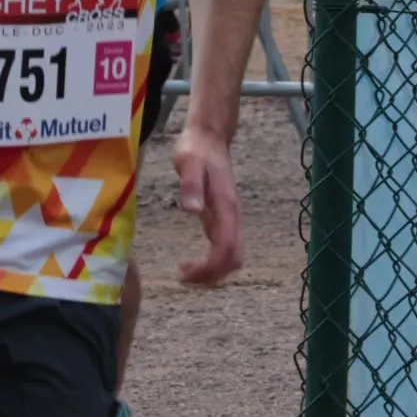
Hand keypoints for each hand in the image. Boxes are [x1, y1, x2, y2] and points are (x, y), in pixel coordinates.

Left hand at [172, 124, 244, 285]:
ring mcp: (230, 218)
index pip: (225, 249)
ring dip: (212, 272)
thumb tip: (192, 211)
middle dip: (211, 275)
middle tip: (183, 278)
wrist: (209, 137)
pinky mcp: (224, 218)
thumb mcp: (187, 163)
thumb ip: (190, 186)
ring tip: (185, 273)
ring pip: (232, 257)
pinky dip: (212, 262)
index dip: (208, 267)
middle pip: (233, 259)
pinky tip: (193, 262)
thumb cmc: (196, 150)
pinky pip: (225, 249)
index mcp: (226, 207)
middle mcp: (233, 217)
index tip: (185, 273)